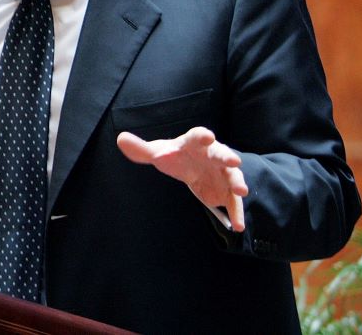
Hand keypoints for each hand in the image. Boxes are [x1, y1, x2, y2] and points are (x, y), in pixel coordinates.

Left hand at [116, 126, 248, 231]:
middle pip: (221, 154)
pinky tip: (238, 226)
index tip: (207, 136)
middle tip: (233, 161)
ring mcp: (222, 172)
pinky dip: (236, 213)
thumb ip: (141, 149)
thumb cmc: (175, 156)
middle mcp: (213, 155)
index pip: (198, 136)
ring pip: (232, 177)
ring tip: (241, 192)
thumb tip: (120, 139)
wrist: (192, 167)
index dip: (202, 136)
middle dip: (227, 157)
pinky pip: (233, 202)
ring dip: (238, 183)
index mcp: (194, 143)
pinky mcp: (226, 190)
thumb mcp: (157, 152)